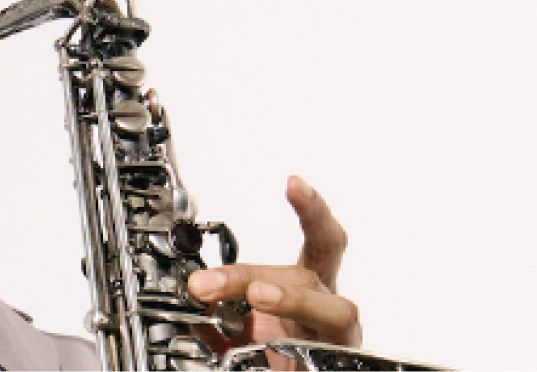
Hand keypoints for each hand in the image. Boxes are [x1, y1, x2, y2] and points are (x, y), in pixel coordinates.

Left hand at [187, 175, 361, 354]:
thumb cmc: (278, 360)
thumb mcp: (239, 335)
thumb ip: (219, 319)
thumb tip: (194, 305)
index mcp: (305, 290)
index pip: (319, 241)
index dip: (311, 210)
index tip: (294, 183)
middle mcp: (327, 309)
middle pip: (309, 272)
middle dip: (255, 271)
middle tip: (208, 285)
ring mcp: (337, 338)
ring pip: (335, 308)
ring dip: (292, 299)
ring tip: (257, 298)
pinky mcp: (341, 362)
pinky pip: (332, 348)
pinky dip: (301, 348)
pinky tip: (282, 351)